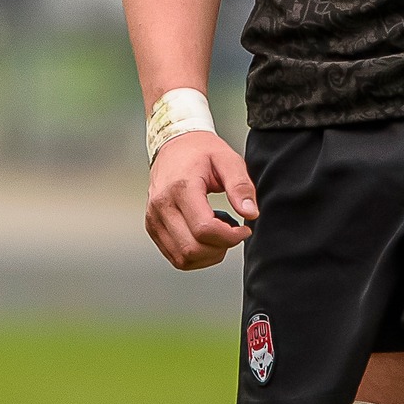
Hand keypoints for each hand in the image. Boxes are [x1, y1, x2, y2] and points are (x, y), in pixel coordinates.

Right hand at [145, 131, 258, 271]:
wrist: (174, 145)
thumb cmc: (201, 152)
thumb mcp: (228, 160)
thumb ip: (241, 186)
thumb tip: (251, 213)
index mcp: (181, 187)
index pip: (204, 229)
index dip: (229, 237)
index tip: (243, 229)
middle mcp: (162, 205)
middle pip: (192, 248)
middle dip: (220, 248)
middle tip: (233, 232)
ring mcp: (153, 218)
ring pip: (183, 258)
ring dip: (208, 254)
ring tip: (218, 232)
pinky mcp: (152, 226)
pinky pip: (175, 255)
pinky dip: (195, 254)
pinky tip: (204, 235)